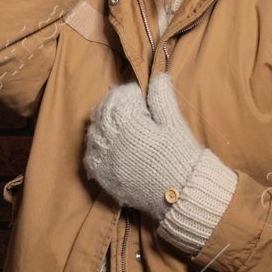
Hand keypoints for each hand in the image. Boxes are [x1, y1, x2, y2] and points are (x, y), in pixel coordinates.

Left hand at [83, 74, 200, 220]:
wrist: (180, 195)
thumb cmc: (179, 155)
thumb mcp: (173, 123)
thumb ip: (162, 98)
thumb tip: (158, 77)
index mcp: (127, 121)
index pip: (118, 97)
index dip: (130, 94)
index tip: (140, 97)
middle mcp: (109, 138)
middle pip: (103, 113)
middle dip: (115, 107)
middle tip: (129, 109)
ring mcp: (103, 159)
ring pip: (94, 133)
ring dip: (104, 126)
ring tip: (119, 127)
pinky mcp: (103, 176)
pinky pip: (91, 156)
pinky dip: (97, 148)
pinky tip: (108, 146)